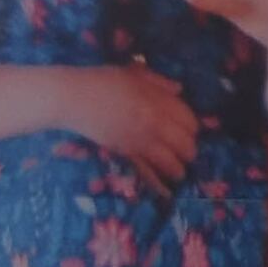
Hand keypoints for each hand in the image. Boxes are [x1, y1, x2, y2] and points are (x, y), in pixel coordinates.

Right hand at [53, 62, 199, 184]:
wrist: (73, 99)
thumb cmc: (103, 80)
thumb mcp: (136, 73)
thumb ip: (159, 83)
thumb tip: (178, 90)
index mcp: (158, 103)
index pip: (189, 121)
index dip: (193, 127)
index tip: (191, 129)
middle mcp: (153, 125)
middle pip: (184, 144)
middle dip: (189, 149)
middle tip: (188, 151)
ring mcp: (138, 142)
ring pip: (169, 162)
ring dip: (178, 168)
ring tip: (179, 172)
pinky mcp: (123, 154)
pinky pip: (144, 172)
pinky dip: (156, 184)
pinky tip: (165, 193)